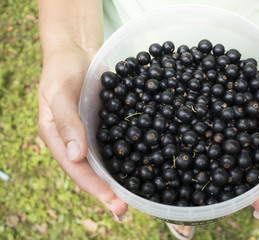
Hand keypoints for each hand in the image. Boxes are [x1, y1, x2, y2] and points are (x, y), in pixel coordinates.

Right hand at [38, 45, 127, 218]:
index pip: (77, 170)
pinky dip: (132, 154)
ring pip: (109, 161)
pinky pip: (121, 142)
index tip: (114, 203)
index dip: (95, 187)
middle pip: (94, 172)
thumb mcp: (58, 93)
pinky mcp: (110, 124)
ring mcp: (95, 134)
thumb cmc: (61, 71)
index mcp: (59, 140)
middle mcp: (78, 142)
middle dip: (111, 192)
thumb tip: (77, 155)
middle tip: (127, 209)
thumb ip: (66, 122)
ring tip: (140, 196)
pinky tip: (148, 163)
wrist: (77, 52)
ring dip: (123, 178)